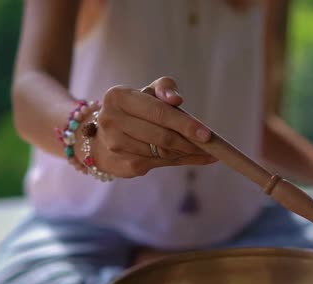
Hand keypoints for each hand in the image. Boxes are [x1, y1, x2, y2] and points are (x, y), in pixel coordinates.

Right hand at [77, 77, 216, 177]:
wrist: (102, 138)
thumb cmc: (134, 111)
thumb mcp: (147, 93)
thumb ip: (165, 89)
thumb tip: (177, 99)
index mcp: (119, 97)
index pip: (159, 113)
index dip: (185, 124)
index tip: (206, 134)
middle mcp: (112, 120)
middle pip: (162, 137)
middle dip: (190, 143)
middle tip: (211, 146)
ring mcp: (116, 145)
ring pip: (162, 153)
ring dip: (185, 152)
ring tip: (200, 149)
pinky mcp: (124, 165)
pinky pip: (159, 164)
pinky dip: (177, 160)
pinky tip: (189, 156)